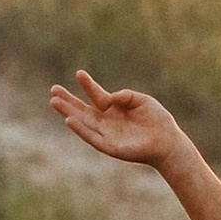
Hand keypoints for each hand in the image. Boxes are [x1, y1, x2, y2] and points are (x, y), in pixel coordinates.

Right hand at [49, 70, 184, 171]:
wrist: (167, 142)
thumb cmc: (156, 120)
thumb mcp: (142, 101)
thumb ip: (126, 96)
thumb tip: (110, 97)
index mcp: (113, 108)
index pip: (96, 95)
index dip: (88, 85)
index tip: (79, 73)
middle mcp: (106, 120)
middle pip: (82, 109)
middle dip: (68, 100)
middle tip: (53, 89)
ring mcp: (106, 133)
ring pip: (82, 122)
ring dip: (68, 112)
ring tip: (54, 101)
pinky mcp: (108, 146)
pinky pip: (91, 136)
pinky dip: (80, 129)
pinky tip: (69, 119)